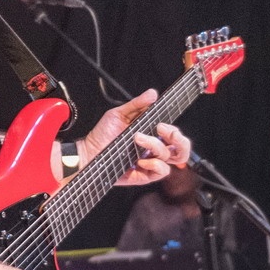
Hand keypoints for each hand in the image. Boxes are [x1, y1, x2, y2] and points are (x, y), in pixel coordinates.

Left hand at [78, 89, 193, 185]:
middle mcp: (153, 150)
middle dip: (179, 140)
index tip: (162, 125)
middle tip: (162, 131)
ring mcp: (150, 163)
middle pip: (181, 149)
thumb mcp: (118, 114)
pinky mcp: (144, 176)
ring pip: (170, 158)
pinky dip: (155, 165)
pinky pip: (161, 172)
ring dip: (156, 147)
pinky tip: (142, 160)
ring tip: (138, 140)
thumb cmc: (102, 134)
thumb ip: (137, 104)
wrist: (88, 152)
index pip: (174, 135)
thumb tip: (152, 94)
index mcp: (151, 136)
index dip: (174, 131)